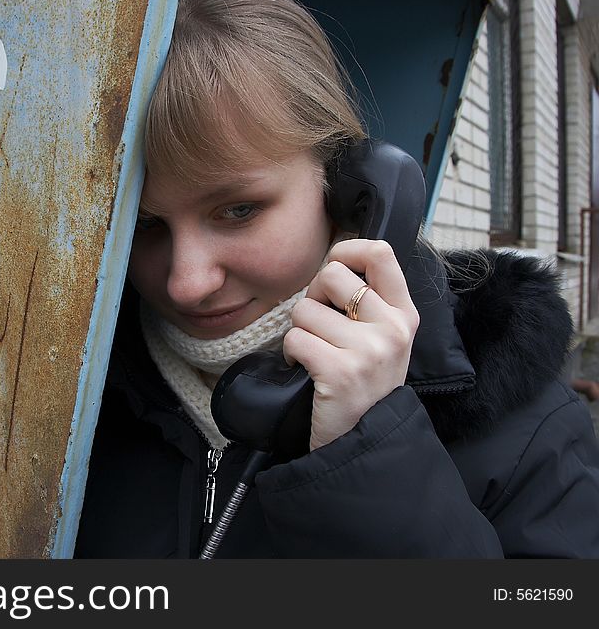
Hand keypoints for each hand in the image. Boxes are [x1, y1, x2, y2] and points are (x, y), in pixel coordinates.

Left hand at [283, 239, 419, 450]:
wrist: (364, 443)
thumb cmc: (364, 385)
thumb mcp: (383, 341)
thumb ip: (369, 303)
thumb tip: (336, 261)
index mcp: (404, 314)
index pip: (380, 252)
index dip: (346, 250)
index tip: (333, 269)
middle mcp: (392, 329)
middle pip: (332, 275)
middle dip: (312, 296)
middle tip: (318, 326)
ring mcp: (369, 350)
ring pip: (304, 310)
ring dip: (299, 331)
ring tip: (314, 354)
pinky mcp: (340, 372)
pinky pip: (294, 339)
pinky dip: (289, 353)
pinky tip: (304, 369)